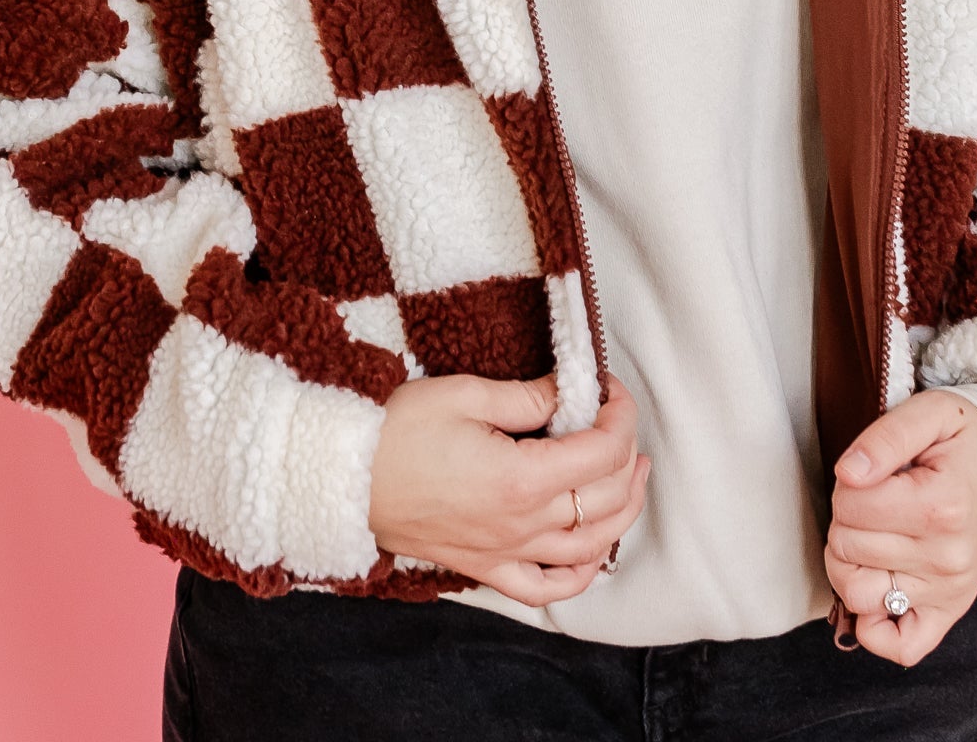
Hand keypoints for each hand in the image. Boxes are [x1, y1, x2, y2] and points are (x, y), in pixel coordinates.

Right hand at [368, 369, 648, 605]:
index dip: (621, 414)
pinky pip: (546, 588)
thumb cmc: (398, 431)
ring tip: (634, 477)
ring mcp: (505, 552)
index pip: (602, 451)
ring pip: (591, 548)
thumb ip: (529, 397)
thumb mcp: (467, 394)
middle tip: (621, 420)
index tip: (611, 388)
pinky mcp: (484, 568)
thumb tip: (571, 392)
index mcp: (521, 478)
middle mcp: (522, 524)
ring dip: (624, 511)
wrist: (343, 480)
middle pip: (606, 498)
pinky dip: (582, 574)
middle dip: (628, 454)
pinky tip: (594, 551)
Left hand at [824, 390, 976, 664]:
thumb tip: (848, 474)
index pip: (851, 504)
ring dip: (846, 563)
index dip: (846, 482)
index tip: (869, 472)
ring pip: (858, 595)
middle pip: (848, 546)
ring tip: (867, 535)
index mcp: (942, 505)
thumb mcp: (931, 412)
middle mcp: (948, 558)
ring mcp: (949, 592)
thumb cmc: (964, 442)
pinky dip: (874, 627)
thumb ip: (886, 436)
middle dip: (846, 516)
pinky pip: (901, 647)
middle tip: (873, 497)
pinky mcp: (948, 614)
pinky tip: (876, 585)